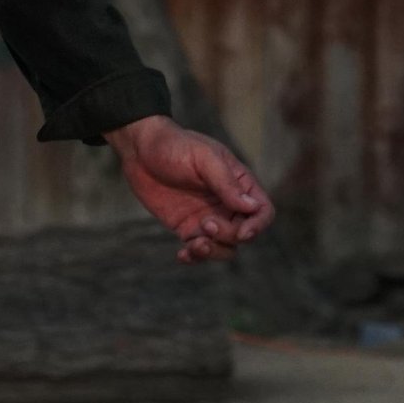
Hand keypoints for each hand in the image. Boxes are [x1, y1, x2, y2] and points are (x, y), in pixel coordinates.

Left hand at [108, 116, 273, 263]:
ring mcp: (208, 217)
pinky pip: (199, 250)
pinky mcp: (187, 228)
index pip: (262, 210)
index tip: (241, 233)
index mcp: (239, 182)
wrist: (140, 149)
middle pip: (244, 233)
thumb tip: (252, 207)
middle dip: (228, 235)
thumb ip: (226, 183)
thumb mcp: (204, 158)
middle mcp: (227, 203)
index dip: (258, 225)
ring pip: (225, 247)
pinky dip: (195, 257)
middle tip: (205, 224)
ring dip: (213, 252)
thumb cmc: (175, 145)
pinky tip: (182, 254)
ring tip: (193, 245)